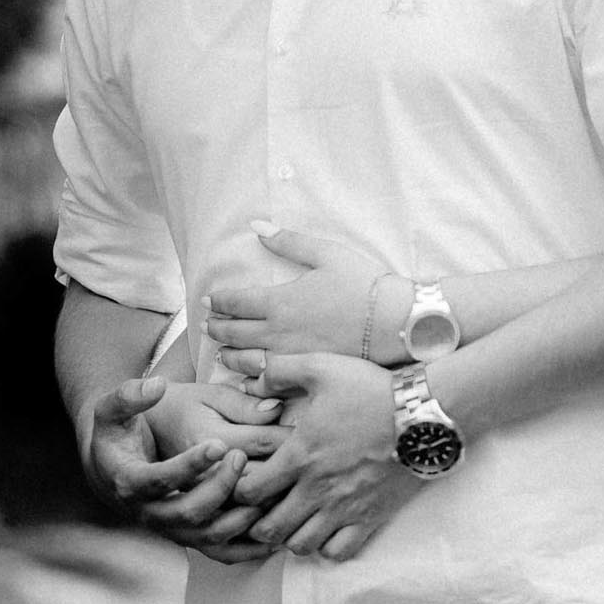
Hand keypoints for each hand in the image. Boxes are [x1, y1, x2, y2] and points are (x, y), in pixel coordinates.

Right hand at [80, 377, 272, 563]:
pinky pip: (221, 552)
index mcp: (130, 482)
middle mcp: (150, 513)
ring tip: (267, 489)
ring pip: (209, 537)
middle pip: (188, 513)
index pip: (158, 480)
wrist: (113, 468)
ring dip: (241, 518)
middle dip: (219, 488)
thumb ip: (128, 395)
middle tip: (242, 456)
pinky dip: (249, 548)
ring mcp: (172, 529)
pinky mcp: (191, 538)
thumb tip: (155, 384)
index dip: (188, 466)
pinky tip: (276, 533)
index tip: (219, 445)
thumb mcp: (112, 410)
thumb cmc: (121, 433)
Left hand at [207, 223, 401, 363]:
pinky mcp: (306, 371)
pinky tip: (248, 375)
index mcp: (279, 301)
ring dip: (228, 353)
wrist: (394, 322)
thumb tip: (257, 225)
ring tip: (222, 350)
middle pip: (233, 332)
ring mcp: (291, 356)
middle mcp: (277, 332)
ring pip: (245, 358)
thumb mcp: (327, 254)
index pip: (234, 303)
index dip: (218, 301)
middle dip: (216, 327)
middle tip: (209, 324)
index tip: (210, 300)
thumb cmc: (364, 285)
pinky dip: (250, 376)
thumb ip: (288, 241)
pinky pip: (267, 377)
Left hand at [230, 351, 416, 558]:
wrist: (427, 413)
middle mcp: (317, 489)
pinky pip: (338, 552)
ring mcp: (345, 507)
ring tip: (297, 519)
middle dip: (259, 521)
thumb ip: (279, 371)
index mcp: (299, 455)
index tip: (250, 480)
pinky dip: (327, 546)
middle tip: (267, 507)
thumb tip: (250, 381)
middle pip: (269, 528)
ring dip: (291, 536)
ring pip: (300, 545)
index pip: (248, 491)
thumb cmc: (374, 390)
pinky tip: (328, 528)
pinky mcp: (370, 518)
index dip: (240, 488)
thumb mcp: (323, 367)